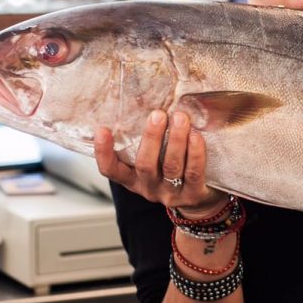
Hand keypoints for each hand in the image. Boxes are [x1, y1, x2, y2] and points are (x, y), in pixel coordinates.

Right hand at [94, 110, 226, 214]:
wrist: (201, 200)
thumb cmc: (173, 170)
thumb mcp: (154, 159)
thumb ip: (147, 140)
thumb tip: (143, 101)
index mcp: (133, 179)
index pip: (111, 170)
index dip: (103, 152)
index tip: (101, 130)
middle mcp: (149, 187)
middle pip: (145, 165)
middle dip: (151, 138)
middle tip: (157, 114)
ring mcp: (171, 193)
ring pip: (171, 166)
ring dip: (175, 140)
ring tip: (180, 118)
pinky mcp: (194, 195)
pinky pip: (194, 172)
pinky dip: (195, 153)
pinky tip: (196, 135)